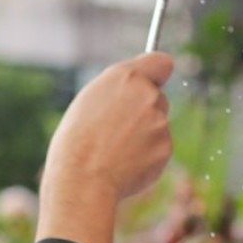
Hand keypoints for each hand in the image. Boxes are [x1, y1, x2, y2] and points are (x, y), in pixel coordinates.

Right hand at [39, 54, 175, 242]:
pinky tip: (125, 164)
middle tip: (119, 131)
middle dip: (146, 111)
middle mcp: (146, 94)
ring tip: (116, 151)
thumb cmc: (76, 143)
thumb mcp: (89, 103)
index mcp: (124, 77)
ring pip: (159, 125)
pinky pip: (160, 148)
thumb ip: (118, 92)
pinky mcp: (166, 147)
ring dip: (145, 136)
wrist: (82, 180)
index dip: (157, 73)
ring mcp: (160, 121)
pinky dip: (147, 157)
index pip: (162, 61)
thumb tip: (138, 91)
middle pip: (158, 97)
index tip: (152, 82)